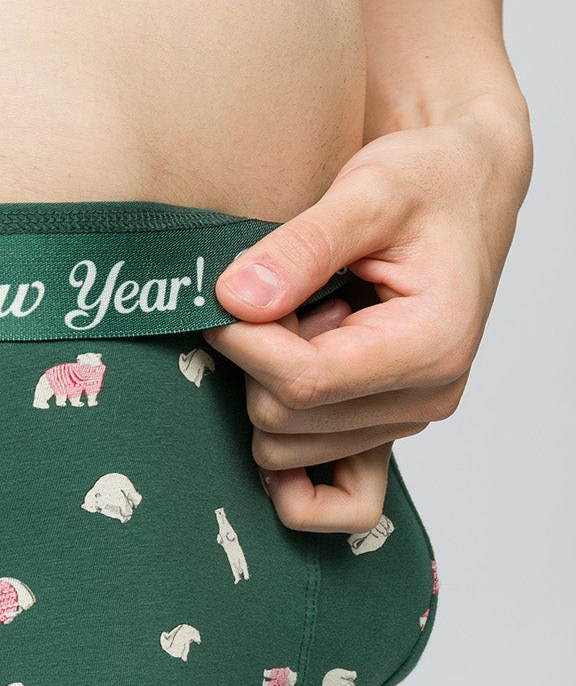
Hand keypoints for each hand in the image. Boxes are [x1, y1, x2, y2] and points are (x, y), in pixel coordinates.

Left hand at [202, 107, 530, 531]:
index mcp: (432, 343)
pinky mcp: (386, 428)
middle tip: (274, 299)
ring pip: (285, 451)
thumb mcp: (368, 188)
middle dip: (253, 362)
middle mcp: (427, 397)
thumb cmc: (428, 182)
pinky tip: (271, 404)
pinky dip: (292, 473)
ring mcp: (406, 420)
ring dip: (268, 389)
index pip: (303, 381)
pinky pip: (338, 502)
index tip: (220, 297)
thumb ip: (302, 245)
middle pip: (285, 422)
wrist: (466, 189)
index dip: (242, 343)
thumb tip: (235, 300)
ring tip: (303, 321)